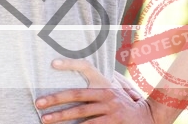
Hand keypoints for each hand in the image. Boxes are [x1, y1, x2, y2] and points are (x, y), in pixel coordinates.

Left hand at [35, 58, 154, 122]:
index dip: (65, 75)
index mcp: (103, 88)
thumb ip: (95, 89)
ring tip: (46, 120)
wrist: (149, 116)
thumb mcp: (111, 92)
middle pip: (76, 100)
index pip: (81, 81)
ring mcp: (111, 112)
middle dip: (55, 104)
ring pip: (82, 116)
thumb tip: (75, 83)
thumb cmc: (124, 104)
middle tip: (38, 106)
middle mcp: (106, 98)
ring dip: (62, 118)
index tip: (51, 68)